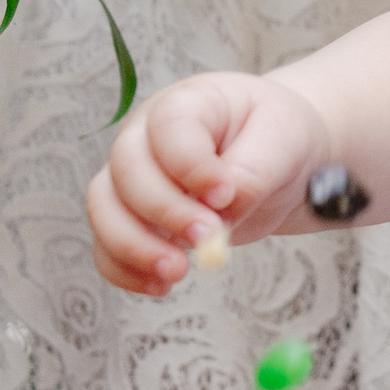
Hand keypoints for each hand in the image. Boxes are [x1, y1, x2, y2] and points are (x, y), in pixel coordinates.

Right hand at [86, 73, 328, 295]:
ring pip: (104, 208)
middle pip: (127, 170)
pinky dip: (124, 270)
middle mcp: (147, 136)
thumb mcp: (285, 140)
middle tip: (206, 237)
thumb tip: (224, 209)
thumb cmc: (279, 137)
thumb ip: (255, 170)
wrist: (277, 158)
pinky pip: (107, 244)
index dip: (190, 164)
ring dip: (133, 246)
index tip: (225, 194)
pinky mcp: (134, 216)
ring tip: (178, 272)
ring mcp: (133, 176)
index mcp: (189, 103)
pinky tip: (160, 286)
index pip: (169, 126)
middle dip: (164, 210)